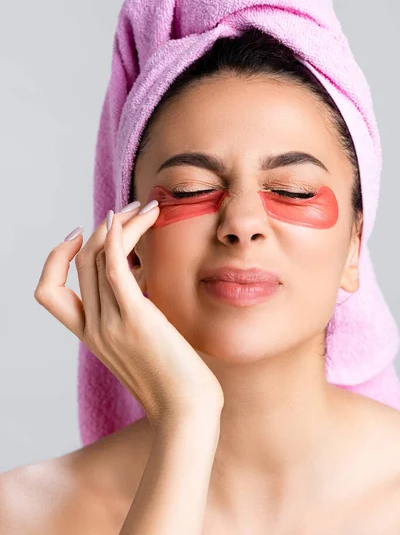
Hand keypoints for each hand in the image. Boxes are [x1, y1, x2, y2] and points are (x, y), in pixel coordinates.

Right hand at [34, 202, 223, 430]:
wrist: (187, 415)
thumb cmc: (174, 384)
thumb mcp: (142, 348)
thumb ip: (132, 318)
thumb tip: (143, 284)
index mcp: (90, 337)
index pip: (49, 293)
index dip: (55, 260)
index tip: (78, 235)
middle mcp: (93, 329)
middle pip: (81, 263)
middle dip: (101, 227)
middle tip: (130, 207)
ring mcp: (111, 324)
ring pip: (97, 258)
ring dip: (120, 224)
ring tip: (144, 206)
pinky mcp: (136, 319)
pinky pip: (114, 268)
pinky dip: (116, 238)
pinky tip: (128, 218)